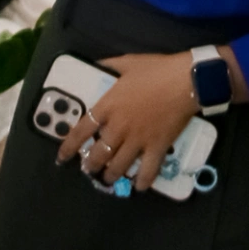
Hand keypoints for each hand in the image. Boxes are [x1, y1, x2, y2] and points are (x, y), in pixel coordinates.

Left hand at [54, 52, 198, 192]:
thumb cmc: (157, 70)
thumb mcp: (128, 62)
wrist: (186, 80)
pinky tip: (138, 186)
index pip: (81, 131)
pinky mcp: (157, 147)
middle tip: (89, 169)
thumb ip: (109, 65)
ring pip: (118, 167)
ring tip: (108, 178)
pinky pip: (147, 171)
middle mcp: (119, 127)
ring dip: (110, 175)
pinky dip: (142, 182)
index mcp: (108, 106)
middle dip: (90, 166)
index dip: (68, 148)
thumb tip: (96, 64)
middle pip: (98, 155)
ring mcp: (137, 140)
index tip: (62, 158)